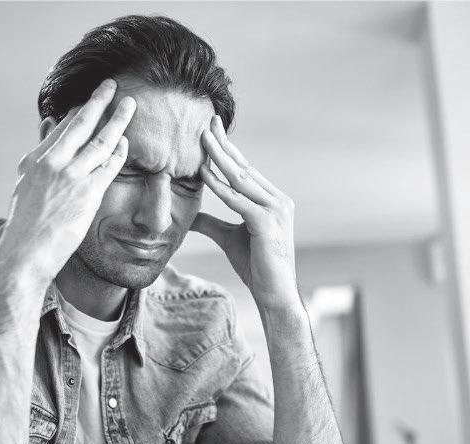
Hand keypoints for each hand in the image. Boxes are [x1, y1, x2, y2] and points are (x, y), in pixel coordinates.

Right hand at [0, 79, 135, 282]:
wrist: (24, 254)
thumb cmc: (27, 225)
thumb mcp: (27, 184)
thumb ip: (41, 153)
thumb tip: (50, 123)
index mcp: (35, 160)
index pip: (62, 127)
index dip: (80, 111)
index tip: (93, 98)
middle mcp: (51, 163)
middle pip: (80, 124)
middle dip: (98, 101)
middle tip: (112, 85)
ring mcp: (70, 177)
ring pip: (99, 140)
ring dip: (117, 120)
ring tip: (130, 104)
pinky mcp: (87, 194)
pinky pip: (109, 166)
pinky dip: (120, 152)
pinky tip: (128, 141)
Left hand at [191, 115, 299, 308]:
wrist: (274, 294)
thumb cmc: (256, 267)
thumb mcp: (229, 238)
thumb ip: (212, 223)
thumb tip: (190, 215)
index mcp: (273, 200)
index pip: (246, 170)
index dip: (228, 150)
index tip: (211, 131)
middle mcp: (278, 200)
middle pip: (244, 167)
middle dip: (224, 145)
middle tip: (207, 122)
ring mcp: (275, 210)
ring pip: (241, 178)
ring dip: (220, 157)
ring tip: (202, 138)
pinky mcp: (266, 222)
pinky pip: (237, 200)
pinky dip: (219, 186)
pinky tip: (203, 173)